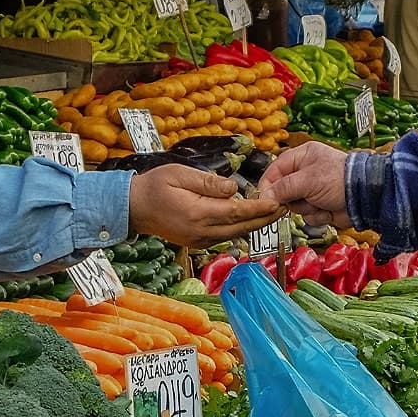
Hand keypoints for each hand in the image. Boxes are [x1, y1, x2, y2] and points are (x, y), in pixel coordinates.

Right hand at [128, 164, 282, 247]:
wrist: (133, 208)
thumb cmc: (154, 186)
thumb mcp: (180, 174)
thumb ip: (209, 183)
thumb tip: (234, 188)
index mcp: (197, 213)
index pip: (236, 212)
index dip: (259, 208)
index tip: (277, 202)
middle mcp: (200, 231)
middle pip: (240, 227)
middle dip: (264, 219)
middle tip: (285, 208)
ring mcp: (198, 240)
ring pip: (234, 234)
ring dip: (255, 225)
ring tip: (273, 213)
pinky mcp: (197, 242)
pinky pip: (224, 236)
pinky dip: (240, 228)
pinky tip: (251, 220)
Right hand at [260, 141, 351, 228]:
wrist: (365, 198)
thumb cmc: (340, 180)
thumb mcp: (307, 180)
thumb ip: (283, 188)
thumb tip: (265, 196)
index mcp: (302, 156)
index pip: (275, 170)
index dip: (268, 185)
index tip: (264, 199)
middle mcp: (306, 172)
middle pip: (283, 191)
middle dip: (293, 199)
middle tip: (302, 199)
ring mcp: (314, 191)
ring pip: (295, 206)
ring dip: (307, 208)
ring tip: (321, 202)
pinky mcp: (321, 206)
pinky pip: (308, 215)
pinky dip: (318, 216)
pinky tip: (328, 210)